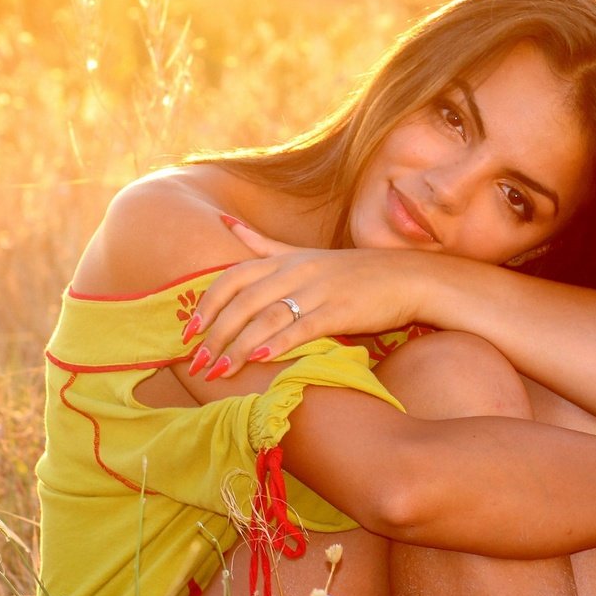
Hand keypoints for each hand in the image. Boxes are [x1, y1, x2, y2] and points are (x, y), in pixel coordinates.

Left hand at [182, 215, 429, 380]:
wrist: (407, 278)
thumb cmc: (353, 272)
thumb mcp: (304, 252)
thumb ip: (263, 244)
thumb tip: (225, 223)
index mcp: (285, 258)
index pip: (232, 277)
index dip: (206, 304)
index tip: (188, 332)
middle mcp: (296, 270)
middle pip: (243, 301)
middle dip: (215, 334)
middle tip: (197, 364)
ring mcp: (319, 289)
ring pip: (267, 317)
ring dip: (238, 346)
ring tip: (220, 371)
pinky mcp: (341, 310)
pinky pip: (303, 327)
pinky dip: (280, 342)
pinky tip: (261, 359)